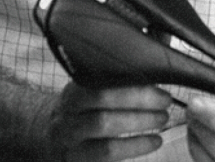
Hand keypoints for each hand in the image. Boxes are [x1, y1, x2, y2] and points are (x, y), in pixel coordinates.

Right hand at [49, 83, 171, 161]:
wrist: (49, 138)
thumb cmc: (81, 111)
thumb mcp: (88, 92)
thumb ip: (115, 80)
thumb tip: (154, 61)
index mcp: (75, 86)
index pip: (103, 76)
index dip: (131, 80)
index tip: (157, 80)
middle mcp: (69, 108)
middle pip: (103, 98)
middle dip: (139, 99)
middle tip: (165, 101)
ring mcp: (70, 135)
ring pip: (104, 125)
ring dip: (138, 123)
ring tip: (162, 120)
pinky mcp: (76, 158)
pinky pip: (107, 153)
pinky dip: (134, 147)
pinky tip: (154, 141)